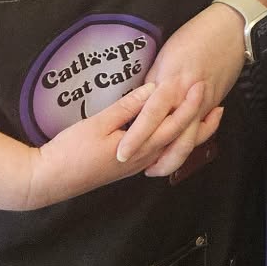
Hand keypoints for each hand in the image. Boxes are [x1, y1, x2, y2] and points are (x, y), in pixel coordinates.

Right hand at [21, 84, 217, 208]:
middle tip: (218, 104)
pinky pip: (160, 154)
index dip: (190, 105)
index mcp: (141, 148)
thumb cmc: (70, 151)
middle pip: (181, 141)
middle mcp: (145, 160)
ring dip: (192, 134)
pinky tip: (173, 134)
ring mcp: (137, 166)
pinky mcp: (128, 168)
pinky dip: (174, 142)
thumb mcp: (98, 123)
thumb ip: (128, 107)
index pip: (174, 125)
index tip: (201, 85)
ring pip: (173, 149)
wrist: (48, 180)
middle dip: (202, 122)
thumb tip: (154, 89)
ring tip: (204, 118)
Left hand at [112, 3, 245, 173]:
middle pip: (172, 136)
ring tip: (157, 168)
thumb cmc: (195, 36)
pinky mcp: (214, 104)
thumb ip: (153, 83)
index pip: (150, 116)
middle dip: (155, 157)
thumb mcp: (165, 56)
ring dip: (174, 157)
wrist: (230, 29)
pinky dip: (192, 143)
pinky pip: (202, 129)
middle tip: (138, 169)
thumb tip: (140, 102)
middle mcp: (188, 98)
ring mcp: (204, 104)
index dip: (136, 137)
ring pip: (189, 140)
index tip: (122, 154)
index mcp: (172, 83)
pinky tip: (181, 151)